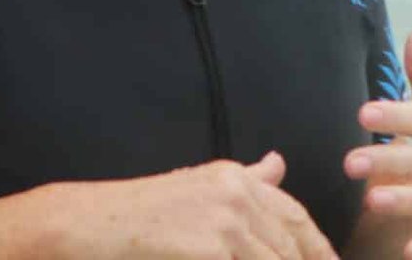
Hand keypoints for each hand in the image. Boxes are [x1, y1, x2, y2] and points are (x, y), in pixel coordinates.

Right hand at [48, 151, 336, 259]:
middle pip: (290, 247)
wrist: (92, 225)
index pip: (294, 217)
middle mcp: (235, 193)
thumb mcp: (198, 186)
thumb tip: (279, 164)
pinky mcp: (210, 248)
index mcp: (235, 178)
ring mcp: (224, 221)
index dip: (319, 248)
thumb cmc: (141, 214)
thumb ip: (245, 180)